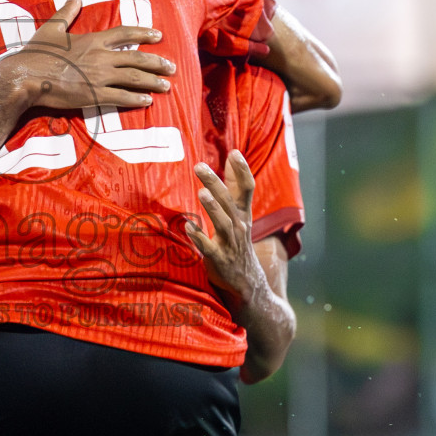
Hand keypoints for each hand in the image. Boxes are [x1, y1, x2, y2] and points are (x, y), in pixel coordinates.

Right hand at [0, 0, 173, 110]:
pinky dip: (136, 99)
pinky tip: (147, 101)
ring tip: (166, 86)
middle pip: (137, 58)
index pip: (125, 33)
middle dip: (157, 63)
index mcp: (93, 40)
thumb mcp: (52, 28)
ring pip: (133, 79)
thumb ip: (67, 12)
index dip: (144, 33)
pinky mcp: (93, 95)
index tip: (159, 35)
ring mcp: (99, 77)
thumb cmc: (37, 53)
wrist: (27, 76)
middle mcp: (101, 57)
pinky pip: (121, 97)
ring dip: (152, 82)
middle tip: (171, 67)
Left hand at [186, 150, 266, 305]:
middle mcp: (239, 226)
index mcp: (243, 213)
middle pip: (229, 201)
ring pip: (223, 223)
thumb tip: (233, 155)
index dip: (243, 171)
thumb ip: (235, 186)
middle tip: (199, 166)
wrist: (247, 282)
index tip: (234, 153)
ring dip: (213, 208)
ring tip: (202, 194)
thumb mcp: (240, 214)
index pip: (247, 188)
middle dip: (215, 183)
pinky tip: (188, 228)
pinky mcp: (219, 259)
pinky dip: (199, 238)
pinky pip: (209, 248)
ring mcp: (230, 243)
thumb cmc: (238, 241)